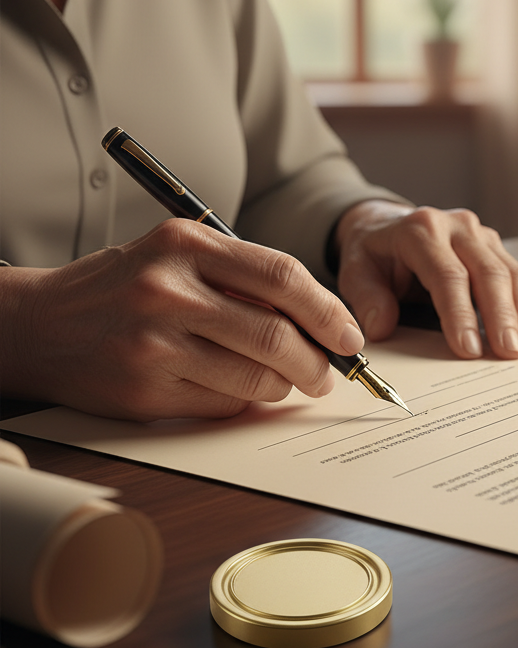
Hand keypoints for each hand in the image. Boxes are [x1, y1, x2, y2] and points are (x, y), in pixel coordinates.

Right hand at [0, 219, 363, 420]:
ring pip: (256, 377)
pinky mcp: (144, 389)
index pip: (283, 275)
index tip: (350, 335)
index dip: (328, 310)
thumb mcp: (178, 256)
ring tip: (289, 383)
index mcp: (187, 244)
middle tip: (328, 373)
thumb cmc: (124, 287)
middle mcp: (169, 289)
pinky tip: (242, 391)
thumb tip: (319, 320)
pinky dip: (246, 402)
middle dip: (318, 361)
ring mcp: (154, 343)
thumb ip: (243, 278)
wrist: (39, 325)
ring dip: (286, 387)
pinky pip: (224, 404)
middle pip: (276, 334)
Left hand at [335, 201, 517, 358]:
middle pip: (488, 273)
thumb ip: (366, 299)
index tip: (469, 349)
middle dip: (502, 317)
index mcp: (421, 230)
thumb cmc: (375, 255)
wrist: (388, 226)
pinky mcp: (497, 247)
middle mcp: (458, 227)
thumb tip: (381, 328)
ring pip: (513, 274)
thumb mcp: (356, 271)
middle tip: (509, 353)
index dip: (460, 314)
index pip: (447, 275)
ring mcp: (482, 235)